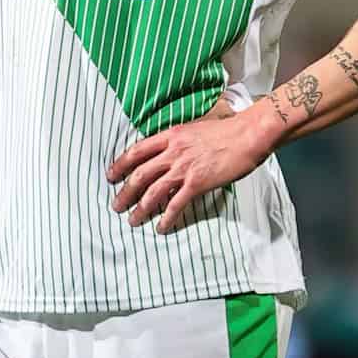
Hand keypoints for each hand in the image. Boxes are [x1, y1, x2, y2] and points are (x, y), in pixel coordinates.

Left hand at [107, 105, 275, 234]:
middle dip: (125, 192)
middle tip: (115, 205)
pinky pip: (176, 204)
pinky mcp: (198, 183)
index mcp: (169, 136)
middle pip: (139, 174)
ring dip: (140, 208)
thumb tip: (166, 151)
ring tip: (132, 220)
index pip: (136, 151)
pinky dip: (167, 217)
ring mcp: (184, 168)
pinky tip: (161, 227)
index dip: (120, 164)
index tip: (111, 175)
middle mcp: (172, 152)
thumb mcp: (192, 129)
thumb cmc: (224, 131)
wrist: (246, 135)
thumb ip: (176, 141)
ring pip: (153, 191)